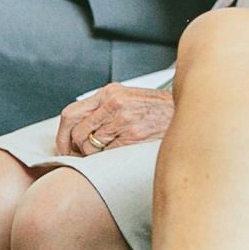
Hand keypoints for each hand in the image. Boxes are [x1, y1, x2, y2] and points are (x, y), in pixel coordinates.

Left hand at [55, 83, 173, 156]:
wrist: (186, 112)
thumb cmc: (157, 109)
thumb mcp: (128, 99)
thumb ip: (104, 108)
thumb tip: (78, 127)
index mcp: (110, 92)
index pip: (71, 114)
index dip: (62, 135)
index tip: (64, 146)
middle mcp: (114, 102)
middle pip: (76, 130)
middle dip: (73, 147)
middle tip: (78, 154)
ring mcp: (124, 118)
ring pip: (89, 145)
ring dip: (94, 154)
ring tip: (108, 151)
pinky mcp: (133, 134)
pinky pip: (107, 154)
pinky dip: (110, 157)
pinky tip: (121, 151)